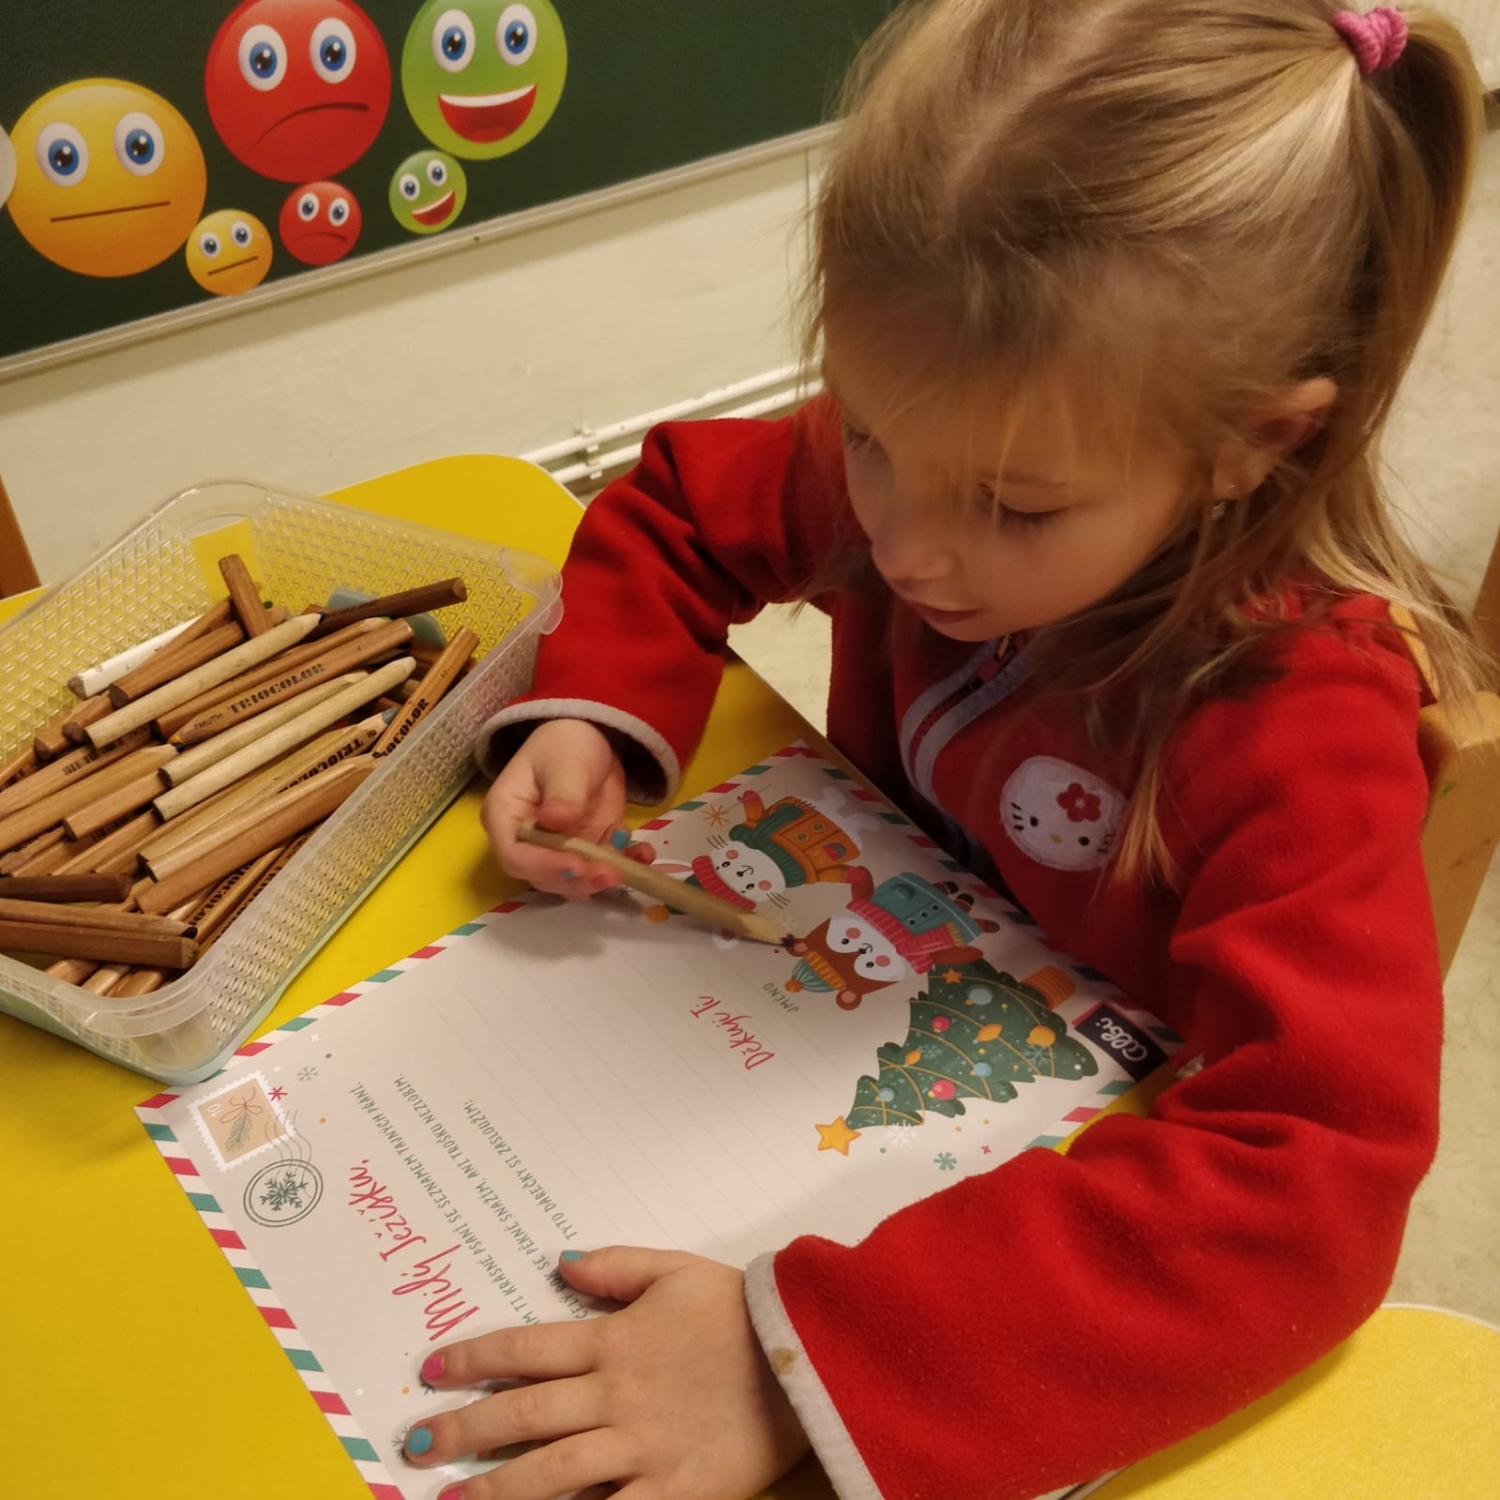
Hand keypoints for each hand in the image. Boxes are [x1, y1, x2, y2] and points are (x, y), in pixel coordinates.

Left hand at [403, 1248, 808, 1499]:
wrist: (806, 1357)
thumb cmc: (743, 1311)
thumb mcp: (676, 1269)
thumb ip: (615, 1266)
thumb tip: (557, 1261)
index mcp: (614, 1339)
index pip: (527, 1348)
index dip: (474, 1358)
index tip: (432, 1370)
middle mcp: (616, 1393)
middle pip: (523, 1414)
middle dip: (463, 1430)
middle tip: (417, 1445)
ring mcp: (641, 1446)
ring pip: (551, 1471)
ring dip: (496, 1487)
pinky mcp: (673, 1489)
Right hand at [481, 720, 636, 898]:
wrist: (590, 738)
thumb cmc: (565, 744)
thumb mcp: (566, 762)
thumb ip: (563, 794)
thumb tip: (555, 821)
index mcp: (505, 816)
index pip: (514, 855)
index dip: (543, 867)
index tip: (576, 866)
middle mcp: (527, 841)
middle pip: (544, 876)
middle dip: (578, 880)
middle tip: (611, 873)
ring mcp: (557, 849)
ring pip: (574, 880)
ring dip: (601, 878)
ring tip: (629, 864)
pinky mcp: (586, 849)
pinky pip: (602, 867)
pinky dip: (625, 864)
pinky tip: (643, 854)